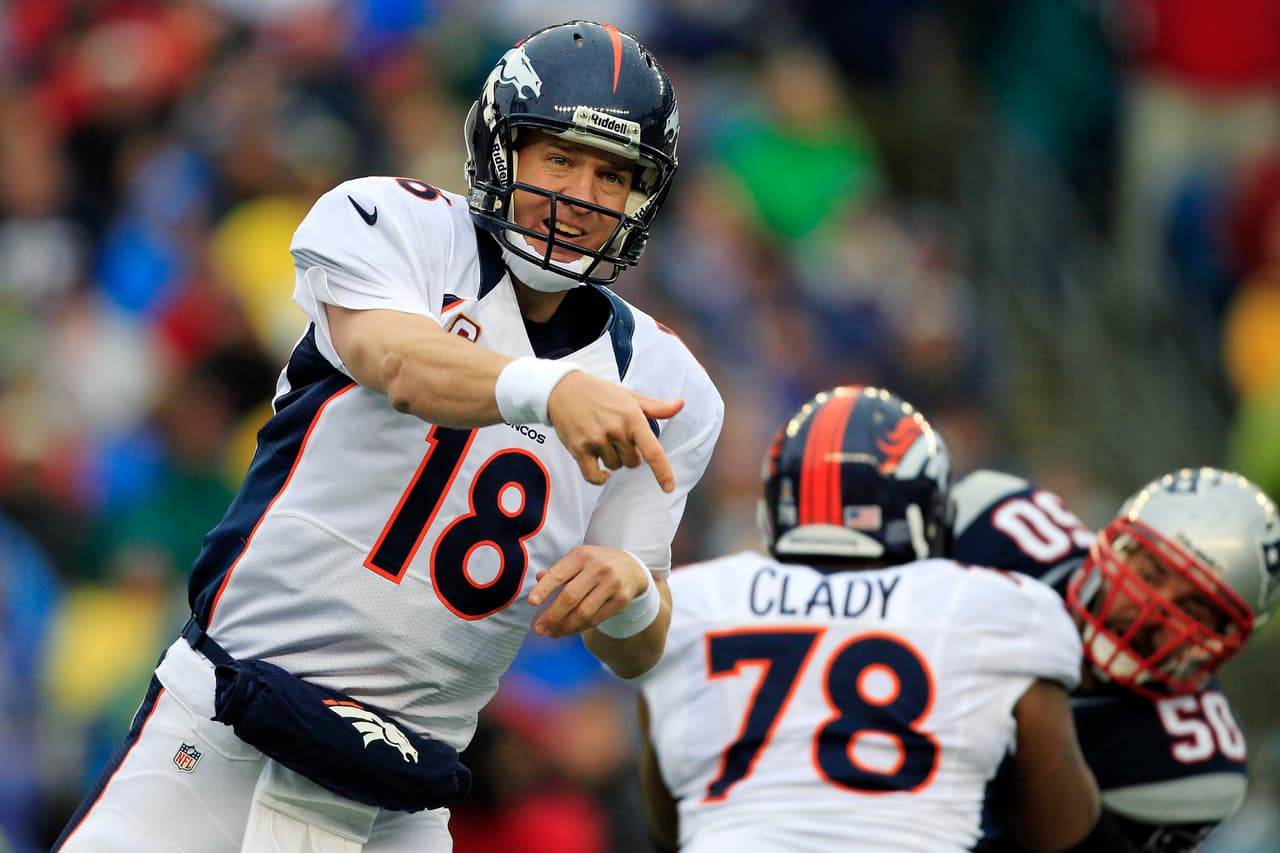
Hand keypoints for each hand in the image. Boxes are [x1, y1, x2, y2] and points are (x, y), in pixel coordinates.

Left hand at [528, 546, 648, 637]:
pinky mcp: (620, 600)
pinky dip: (580, 628)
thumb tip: (539, 578)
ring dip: (565, 627)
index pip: (559, 574)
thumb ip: (558, 570)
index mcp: (581, 555)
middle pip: (570, 597)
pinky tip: (569, 630)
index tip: (532, 602)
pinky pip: (596, 619)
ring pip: (583, 612)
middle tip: (539, 628)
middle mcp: (597, 568)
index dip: (544, 589)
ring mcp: (611, 584)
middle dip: (552, 616)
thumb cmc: (595, 564)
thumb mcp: (577, 559)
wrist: (630, 568)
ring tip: (552, 633)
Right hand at [547, 372, 683, 491]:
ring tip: (603, 440)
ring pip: (615, 467)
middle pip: (633, 462)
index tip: (669, 487)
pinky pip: (594, 476)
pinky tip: (601, 472)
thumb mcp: (630, 397)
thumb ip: (657, 407)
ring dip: (612, 460)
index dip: (662, 472)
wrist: (564, 389)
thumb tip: (681, 404)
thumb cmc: (601, 394)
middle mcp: (616, 430)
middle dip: (629, 455)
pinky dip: (599, 478)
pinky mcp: (579, 448)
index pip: (652, 451)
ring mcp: (596, 440)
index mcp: (632, 418)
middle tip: (617, 438)